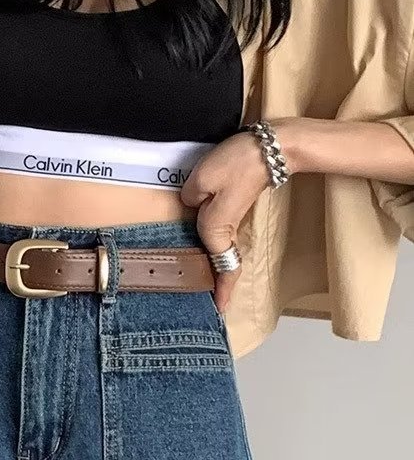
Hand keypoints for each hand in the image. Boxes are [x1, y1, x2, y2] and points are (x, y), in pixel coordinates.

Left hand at [180, 125, 286, 312]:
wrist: (271, 148)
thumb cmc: (237, 163)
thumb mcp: (203, 179)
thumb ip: (190, 197)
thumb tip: (191, 204)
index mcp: (215, 229)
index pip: (219, 268)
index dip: (220, 290)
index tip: (220, 310)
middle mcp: (224, 230)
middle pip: (221, 266)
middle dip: (216, 286)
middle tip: (208, 305)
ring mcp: (230, 220)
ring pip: (220, 253)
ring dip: (214, 269)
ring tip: (205, 287)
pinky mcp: (232, 209)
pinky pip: (221, 237)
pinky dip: (215, 250)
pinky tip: (208, 254)